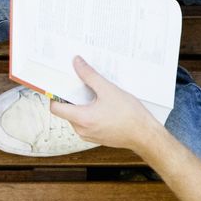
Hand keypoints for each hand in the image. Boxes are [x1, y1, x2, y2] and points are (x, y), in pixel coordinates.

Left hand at [50, 56, 164, 152]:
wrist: (145, 134)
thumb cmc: (130, 116)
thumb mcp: (109, 90)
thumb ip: (90, 75)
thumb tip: (77, 63)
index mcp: (82, 118)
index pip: (56, 108)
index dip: (56, 96)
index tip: (61, 86)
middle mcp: (82, 129)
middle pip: (67, 111)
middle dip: (73, 98)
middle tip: (83, 86)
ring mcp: (89, 135)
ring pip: (78, 118)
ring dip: (83, 106)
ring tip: (97, 97)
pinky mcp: (97, 137)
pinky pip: (87, 124)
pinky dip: (91, 114)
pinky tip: (105, 107)